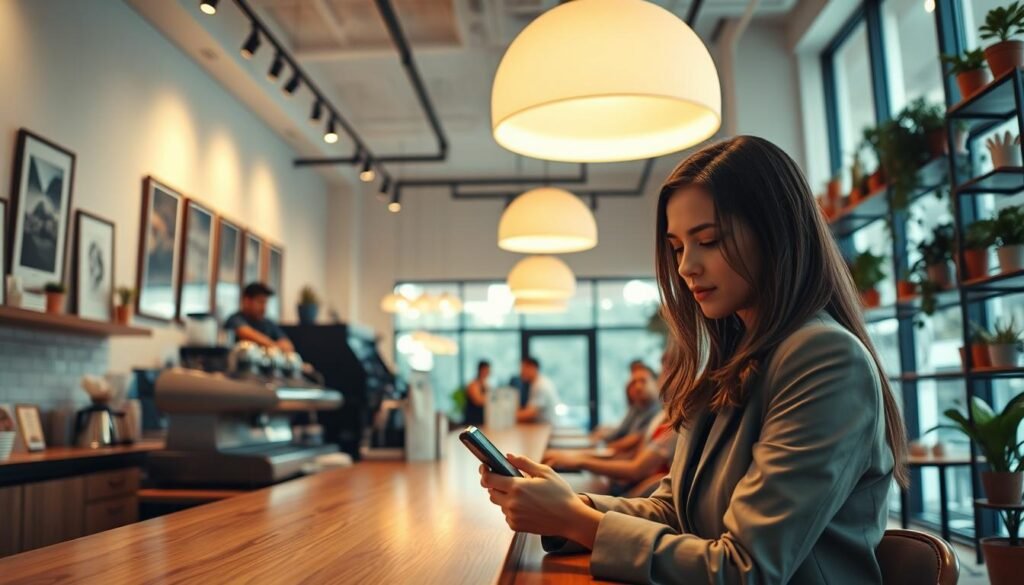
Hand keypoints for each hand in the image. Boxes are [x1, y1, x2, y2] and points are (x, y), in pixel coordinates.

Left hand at [479, 454, 602, 546]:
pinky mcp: (516, 526)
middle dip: (496, 485)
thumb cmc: (560, 494)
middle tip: (508, 480)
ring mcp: (513, 516)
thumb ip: (524, 463)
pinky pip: (506, 514)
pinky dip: (512, 509)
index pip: (489, 479)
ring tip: (523, 494)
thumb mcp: (545, 472)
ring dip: (505, 497)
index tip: (485, 467)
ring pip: (499, 504)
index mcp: (517, 487)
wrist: (570, 518)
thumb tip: (507, 455)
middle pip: (491, 492)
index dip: (484, 472)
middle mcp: (512, 503)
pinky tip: (526, 506)